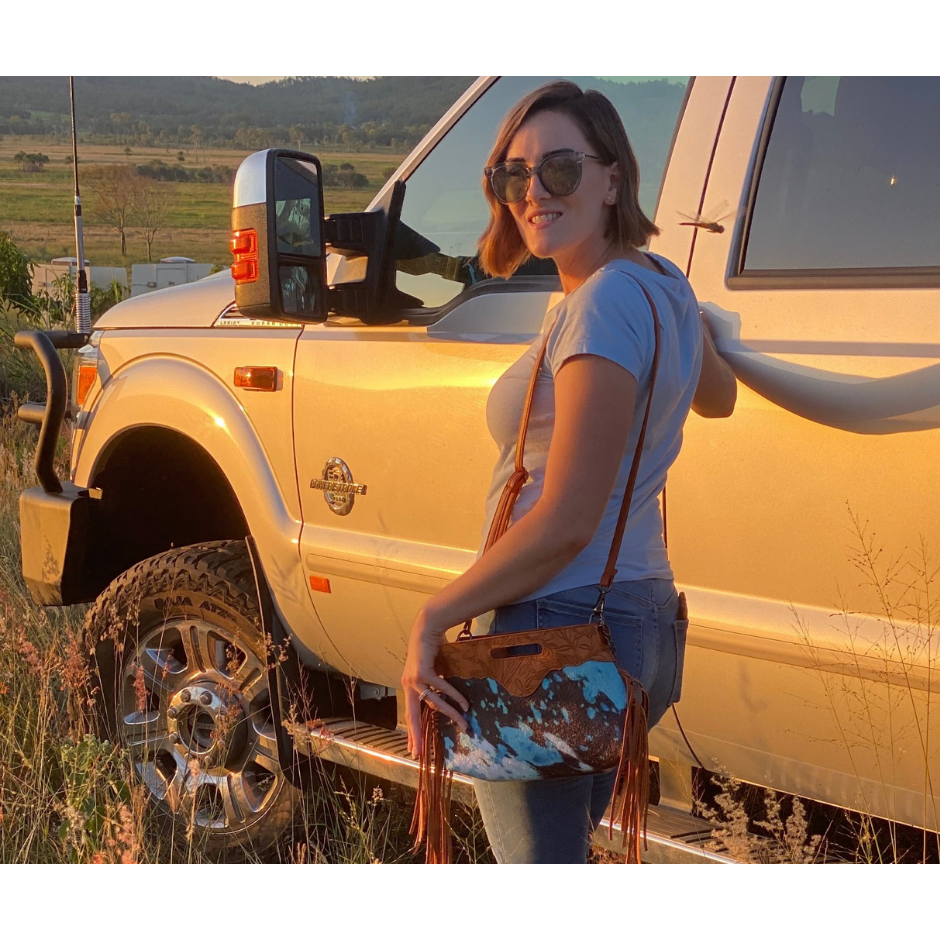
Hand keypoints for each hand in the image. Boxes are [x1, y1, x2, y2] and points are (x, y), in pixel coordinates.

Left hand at [402, 612, 468, 758]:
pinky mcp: (423, 671)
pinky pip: (441, 688)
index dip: (412, 733)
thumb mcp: (431, 671)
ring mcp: (414, 679)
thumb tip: (445, 701)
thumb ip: (434, 686)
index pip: (410, 715)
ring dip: (450, 713)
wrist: (426, 628)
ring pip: (433, 703)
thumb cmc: (431, 649)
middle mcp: (408, 685)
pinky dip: (454, 696)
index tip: (414, 750)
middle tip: (419, 753)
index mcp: (408, 687)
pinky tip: (464, 704)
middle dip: (416, 736)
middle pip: (413, 716)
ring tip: (464, 723)